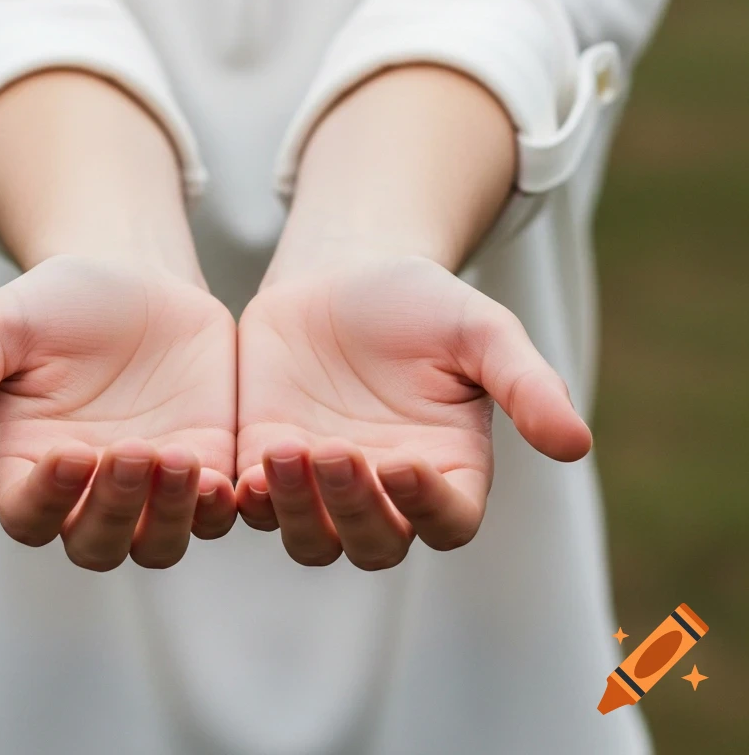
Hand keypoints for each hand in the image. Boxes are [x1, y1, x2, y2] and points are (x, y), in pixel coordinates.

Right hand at [0, 255, 236, 569]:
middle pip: (97, 544)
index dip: (48, 498)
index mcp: (30, 467)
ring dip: (172, 514)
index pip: (29, 515)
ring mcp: (152, 488)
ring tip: (183, 457)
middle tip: (134, 450)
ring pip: (159, 541)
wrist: (136, 278)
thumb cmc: (56, 303)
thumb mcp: (0, 326)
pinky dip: (222, 506)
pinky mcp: (207, 467)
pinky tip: (231, 475)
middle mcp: (89, 493)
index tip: (72, 451)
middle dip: (115, 509)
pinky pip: (217, 511)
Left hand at [236, 257, 591, 569]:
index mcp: (446, 471)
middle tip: (335, 451)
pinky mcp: (265, 463)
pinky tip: (239, 473)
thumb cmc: (420, 301)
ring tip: (286, 450)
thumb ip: (526, 383)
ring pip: (309, 538)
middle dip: (355, 508)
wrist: (340, 274)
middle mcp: (384, 493)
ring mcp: (321, 485)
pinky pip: (255, 506)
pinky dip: (248, 501)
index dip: (428, 506)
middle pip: (374, 543)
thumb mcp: (480, 330)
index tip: (404, 462)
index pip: (446, 521)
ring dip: (298, 509)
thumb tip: (577, 444)